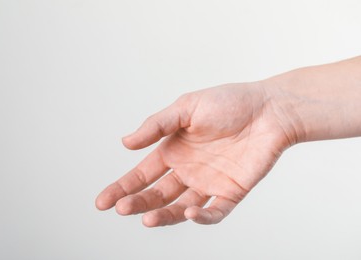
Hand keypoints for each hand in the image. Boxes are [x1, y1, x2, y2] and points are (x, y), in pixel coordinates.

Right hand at [96, 82, 293, 226]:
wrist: (270, 108)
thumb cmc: (229, 102)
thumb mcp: (187, 108)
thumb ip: (157, 125)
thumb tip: (125, 142)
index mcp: (173, 151)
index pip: (142, 174)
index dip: (122, 188)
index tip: (102, 202)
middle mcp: (188, 170)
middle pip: (157, 194)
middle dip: (138, 202)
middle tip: (121, 208)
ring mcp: (209, 183)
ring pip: (181, 208)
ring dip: (164, 215)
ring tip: (148, 219)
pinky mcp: (232, 192)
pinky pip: (216, 211)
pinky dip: (203, 217)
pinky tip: (190, 214)